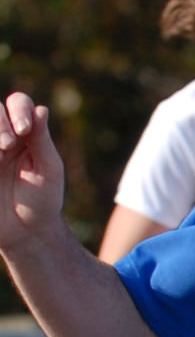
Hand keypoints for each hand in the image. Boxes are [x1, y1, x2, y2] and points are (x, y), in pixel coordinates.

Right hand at [0, 91, 66, 253]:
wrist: (25, 232)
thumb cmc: (42, 199)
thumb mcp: (49, 170)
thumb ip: (42, 140)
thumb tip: (41, 109)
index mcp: (25, 131)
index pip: (19, 104)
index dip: (19, 110)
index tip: (25, 130)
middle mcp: (2, 134)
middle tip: (7, 145)